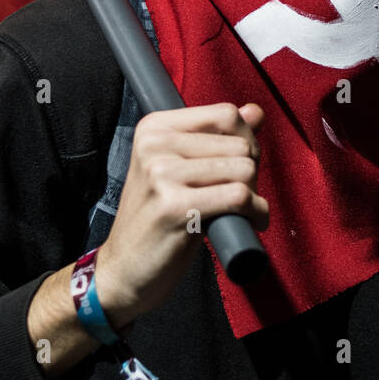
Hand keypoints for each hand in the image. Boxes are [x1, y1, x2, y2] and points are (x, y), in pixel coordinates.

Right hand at [93, 103, 268, 328]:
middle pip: (239, 144)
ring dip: (254, 195)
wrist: (122, 268)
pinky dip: (255, 212)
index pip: (224, 114)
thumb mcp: (180, 168)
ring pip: (243, 170)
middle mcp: (154, 145)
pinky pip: (239, 197)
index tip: (239, 166)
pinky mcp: (175, 207)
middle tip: (236, 196)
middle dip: (250, 172)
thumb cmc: (158, 218)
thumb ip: (217, 137)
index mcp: (153, 127)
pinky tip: (248, 222)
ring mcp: (161, 174)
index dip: (245, 140)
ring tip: (239, 211)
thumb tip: (255, 111)